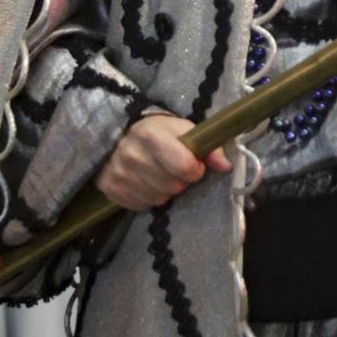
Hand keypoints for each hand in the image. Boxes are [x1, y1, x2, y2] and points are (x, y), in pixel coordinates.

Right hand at [96, 113, 230, 212]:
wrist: (118, 137)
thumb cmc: (157, 133)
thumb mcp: (183, 130)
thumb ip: (208, 147)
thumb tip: (226, 166)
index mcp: (151, 135)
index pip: (185, 167)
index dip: (194, 169)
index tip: (192, 164)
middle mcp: (132, 154)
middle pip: (173, 186)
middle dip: (179, 180)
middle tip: (172, 168)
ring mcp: (119, 173)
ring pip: (159, 199)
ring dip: (164, 190)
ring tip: (157, 174)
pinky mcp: (111, 189)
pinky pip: (142, 206)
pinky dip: (148, 198)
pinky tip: (144, 182)